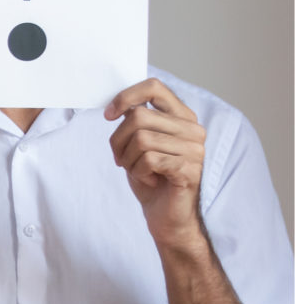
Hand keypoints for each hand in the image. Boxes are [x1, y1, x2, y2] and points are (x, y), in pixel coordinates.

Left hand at [107, 78, 206, 249]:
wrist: (167, 216)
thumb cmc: (152, 178)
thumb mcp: (139, 144)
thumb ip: (136, 121)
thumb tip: (118, 104)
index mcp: (182, 117)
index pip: (155, 88)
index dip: (126, 97)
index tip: (109, 114)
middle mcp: (193, 129)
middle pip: (139, 116)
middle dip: (118, 140)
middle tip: (121, 159)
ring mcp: (195, 150)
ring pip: (141, 139)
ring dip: (128, 159)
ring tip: (137, 171)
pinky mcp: (189, 169)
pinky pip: (149, 160)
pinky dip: (138, 172)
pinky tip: (149, 180)